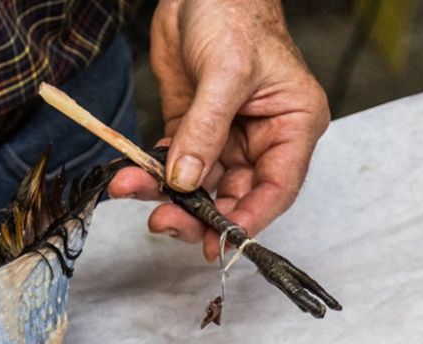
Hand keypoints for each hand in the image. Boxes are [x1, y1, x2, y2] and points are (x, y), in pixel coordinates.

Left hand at [109, 0, 329, 259]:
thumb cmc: (234, 14)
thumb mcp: (227, 71)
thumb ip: (205, 130)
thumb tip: (186, 181)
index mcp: (292, 126)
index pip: (277, 189)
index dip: (248, 220)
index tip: (217, 241)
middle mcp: (262, 139)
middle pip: (234, 196)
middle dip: (197, 214)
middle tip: (163, 221)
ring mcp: (225, 139)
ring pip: (198, 187)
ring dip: (165, 196)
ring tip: (131, 190)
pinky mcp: (191, 132)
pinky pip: (173, 166)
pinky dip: (150, 175)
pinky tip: (129, 176)